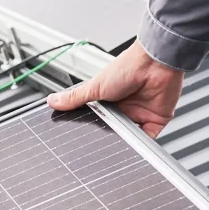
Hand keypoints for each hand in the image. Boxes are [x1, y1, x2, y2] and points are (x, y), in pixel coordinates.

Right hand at [46, 40, 184, 136]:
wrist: (155, 62)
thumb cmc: (128, 67)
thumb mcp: (95, 86)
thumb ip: (75, 98)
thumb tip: (52, 101)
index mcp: (109, 100)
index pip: (98, 120)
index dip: (92, 129)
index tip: (82, 140)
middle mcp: (125, 108)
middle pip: (114, 131)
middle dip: (108, 137)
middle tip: (100, 143)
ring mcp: (140, 114)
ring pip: (130, 137)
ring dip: (124, 141)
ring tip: (116, 144)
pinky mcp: (156, 120)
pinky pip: (148, 139)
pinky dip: (142, 145)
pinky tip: (135, 147)